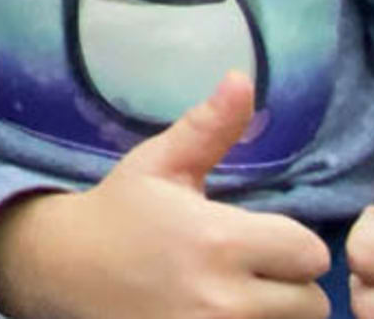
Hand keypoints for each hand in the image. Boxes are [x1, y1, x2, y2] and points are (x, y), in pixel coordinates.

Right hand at [0, 73, 330, 318]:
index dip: (293, 244)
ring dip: (275, 314)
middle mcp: (223, 299)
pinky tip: (228, 314)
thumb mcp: (160, 165)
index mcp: (218, 241)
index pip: (310, 254)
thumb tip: (244, 78)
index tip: (266, 240)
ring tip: (244, 297)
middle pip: (310, 303)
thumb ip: (209, 127)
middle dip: (290, 285)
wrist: (63, 270)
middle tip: (257, 273)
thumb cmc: (119, 212)